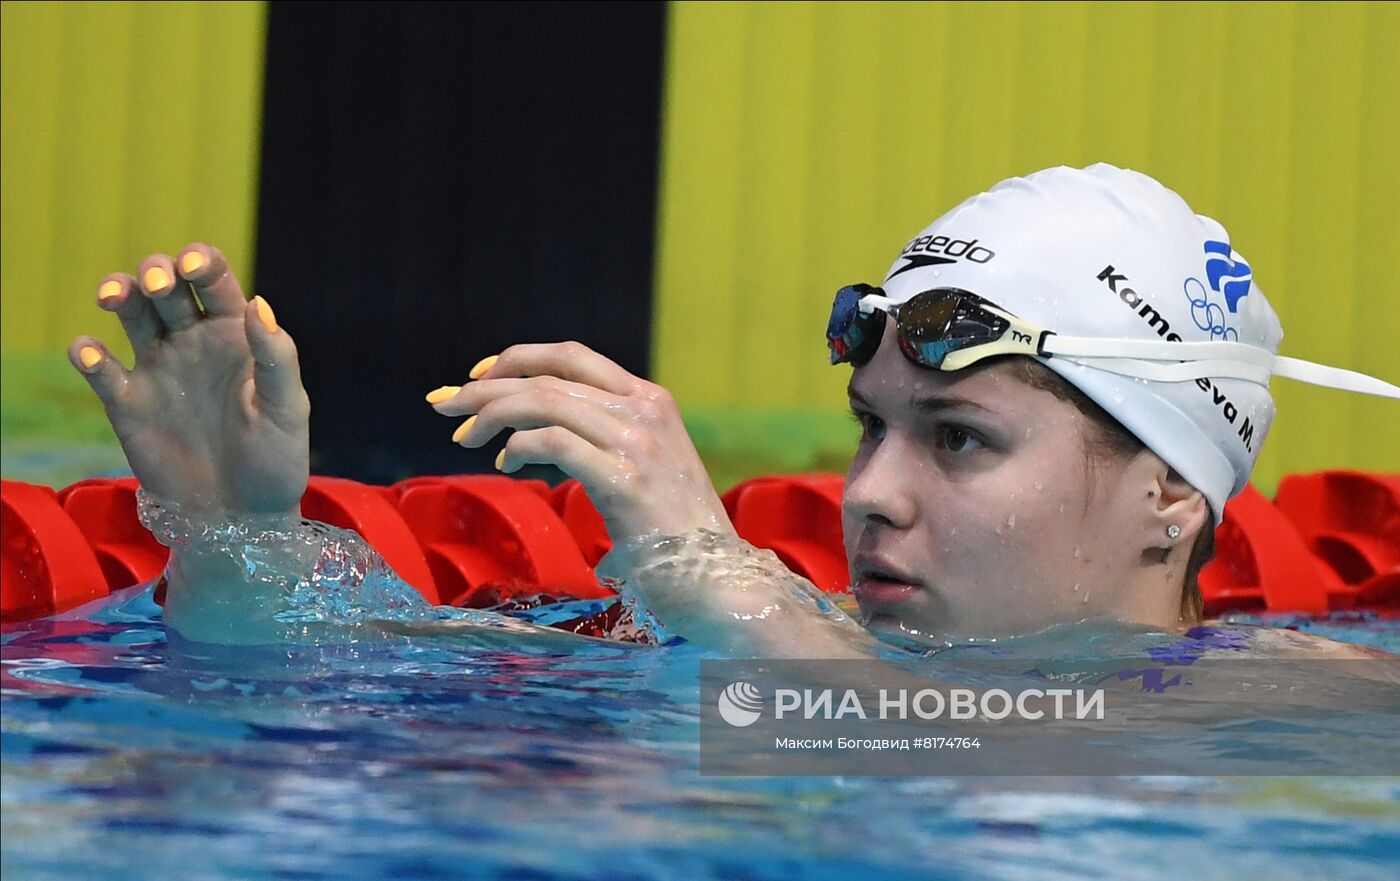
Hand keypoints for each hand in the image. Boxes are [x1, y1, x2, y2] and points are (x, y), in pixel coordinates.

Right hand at [69, 244, 309, 515]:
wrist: (242, 518)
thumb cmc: (276, 462)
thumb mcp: (286, 410)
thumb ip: (277, 358)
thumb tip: (258, 303)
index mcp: (235, 335)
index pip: (214, 281)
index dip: (200, 261)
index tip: (192, 265)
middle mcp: (193, 342)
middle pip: (164, 286)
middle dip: (155, 272)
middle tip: (156, 285)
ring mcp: (158, 369)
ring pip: (129, 314)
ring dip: (117, 293)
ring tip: (112, 297)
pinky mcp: (128, 403)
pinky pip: (100, 368)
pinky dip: (87, 354)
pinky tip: (91, 354)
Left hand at [427, 342, 733, 542]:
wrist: (721, 578)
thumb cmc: (677, 535)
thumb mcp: (648, 468)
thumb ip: (608, 440)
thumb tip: (543, 432)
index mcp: (652, 401)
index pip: (573, 357)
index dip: (519, 358)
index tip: (479, 376)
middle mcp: (645, 410)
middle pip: (548, 376)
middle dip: (486, 386)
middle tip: (443, 404)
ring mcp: (638, 442)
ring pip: (545, 401)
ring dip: (491, 414)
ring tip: (463, 437)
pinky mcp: (625, 480)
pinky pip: (553, 442)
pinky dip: (518, 446)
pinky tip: (506, 463)